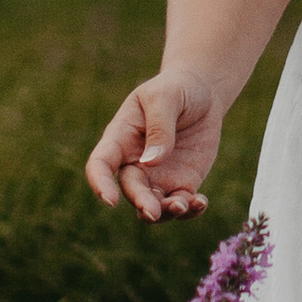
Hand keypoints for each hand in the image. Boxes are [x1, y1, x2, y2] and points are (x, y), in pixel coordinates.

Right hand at [85, 70, 221, 219]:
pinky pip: (181, 205)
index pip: (100, 164)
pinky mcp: (182, 183)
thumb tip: (151, 162)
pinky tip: (200, 202)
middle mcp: (135, 163)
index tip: (110, 200)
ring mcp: (158, 176)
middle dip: (141, 203)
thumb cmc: (175, 88)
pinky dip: (190, 210)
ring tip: (183, 205)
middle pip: (131, 190)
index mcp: (120, 138)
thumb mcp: (166, 97)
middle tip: (153, 211)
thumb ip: (159, 128)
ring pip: (154, 206)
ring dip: (165, 213)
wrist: (201, 93)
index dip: (100, 184)